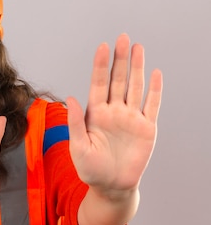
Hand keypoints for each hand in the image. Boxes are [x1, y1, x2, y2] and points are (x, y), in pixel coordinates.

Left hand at [67, 33, 162, 195]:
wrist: (112, 186)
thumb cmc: (90, 168)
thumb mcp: (78, 146)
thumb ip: (75, 123)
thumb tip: (70, 98)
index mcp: (95, 114)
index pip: (98, 84)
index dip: (100, 66)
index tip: (102, 47)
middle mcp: (114, 112)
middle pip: (118, 80)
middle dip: (120, 59)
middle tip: (122, 38)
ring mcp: (131, 118)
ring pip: (135, 87)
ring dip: (137, 68)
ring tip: (138, 48)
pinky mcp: (146, 129)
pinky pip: (152, 105)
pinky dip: (155, 90)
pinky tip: (156, 73)